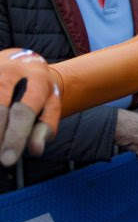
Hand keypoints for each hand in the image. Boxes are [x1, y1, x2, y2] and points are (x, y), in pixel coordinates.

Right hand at [0, 49, 59, 165]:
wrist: (22, 61)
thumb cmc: (38, 90)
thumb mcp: (50, 104)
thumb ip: (45, 126)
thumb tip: (35, 150)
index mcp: (36, 78)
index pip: (23, 111)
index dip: (15, 137)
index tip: (8, 160)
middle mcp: (10, 71)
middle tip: (1, 157)